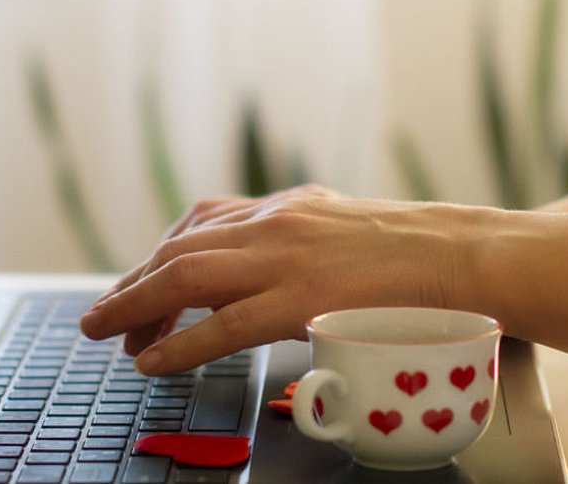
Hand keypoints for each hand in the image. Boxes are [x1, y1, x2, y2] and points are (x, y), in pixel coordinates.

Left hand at [79, 184, 468, 374]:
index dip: (157, 257)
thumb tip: (267, 278)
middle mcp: (275, 222)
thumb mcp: (342, 232)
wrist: (463, 254)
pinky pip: (225, 324)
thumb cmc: (412, 251)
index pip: (198, 223)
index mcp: (284, 207)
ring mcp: (286, 257)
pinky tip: (151, 361)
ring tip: (105, 335)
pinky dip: (180, 343)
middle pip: (180, 248)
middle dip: (132, 285)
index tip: (137, 285)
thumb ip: (298, 245)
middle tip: (104, 320)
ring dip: (134, 305)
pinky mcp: (303, 297)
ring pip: (187, 276)